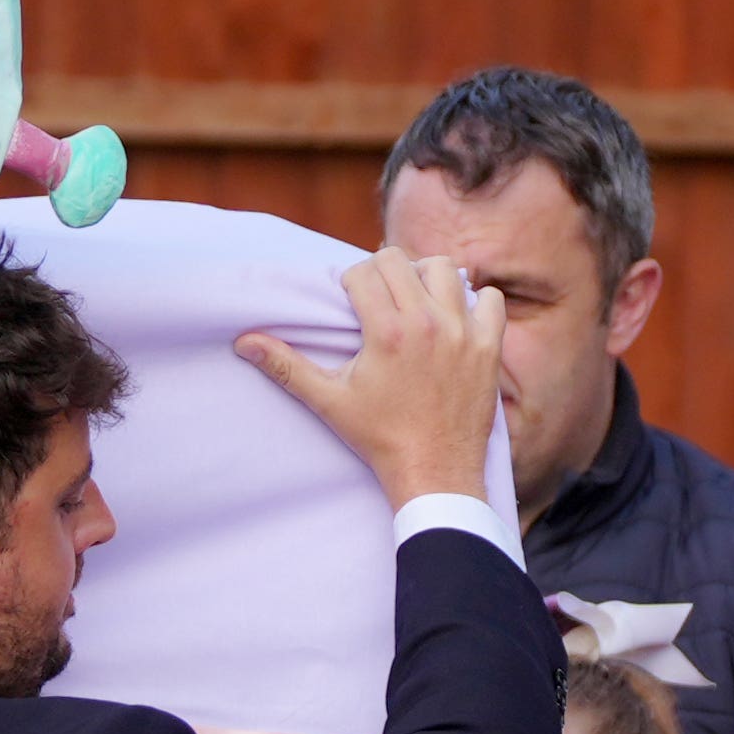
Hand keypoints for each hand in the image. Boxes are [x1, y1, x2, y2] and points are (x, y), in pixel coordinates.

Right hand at [234, 250, 513, 514]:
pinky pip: (490, 299)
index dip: (352, 281)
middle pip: (401, 261)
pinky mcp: (489, 347)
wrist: (434, 472)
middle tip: (378, 298)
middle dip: (383, 272)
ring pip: (446, 269)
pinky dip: (474, 301)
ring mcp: (463, 333)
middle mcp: (428, 324)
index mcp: (387, 332)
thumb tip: (243, 342)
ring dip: (426, 277)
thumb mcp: (329, 401)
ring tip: (415, 300)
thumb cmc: (379, 438)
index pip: (365, 272)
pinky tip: (455, 319)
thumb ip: (287, 366)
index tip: (352, 302)